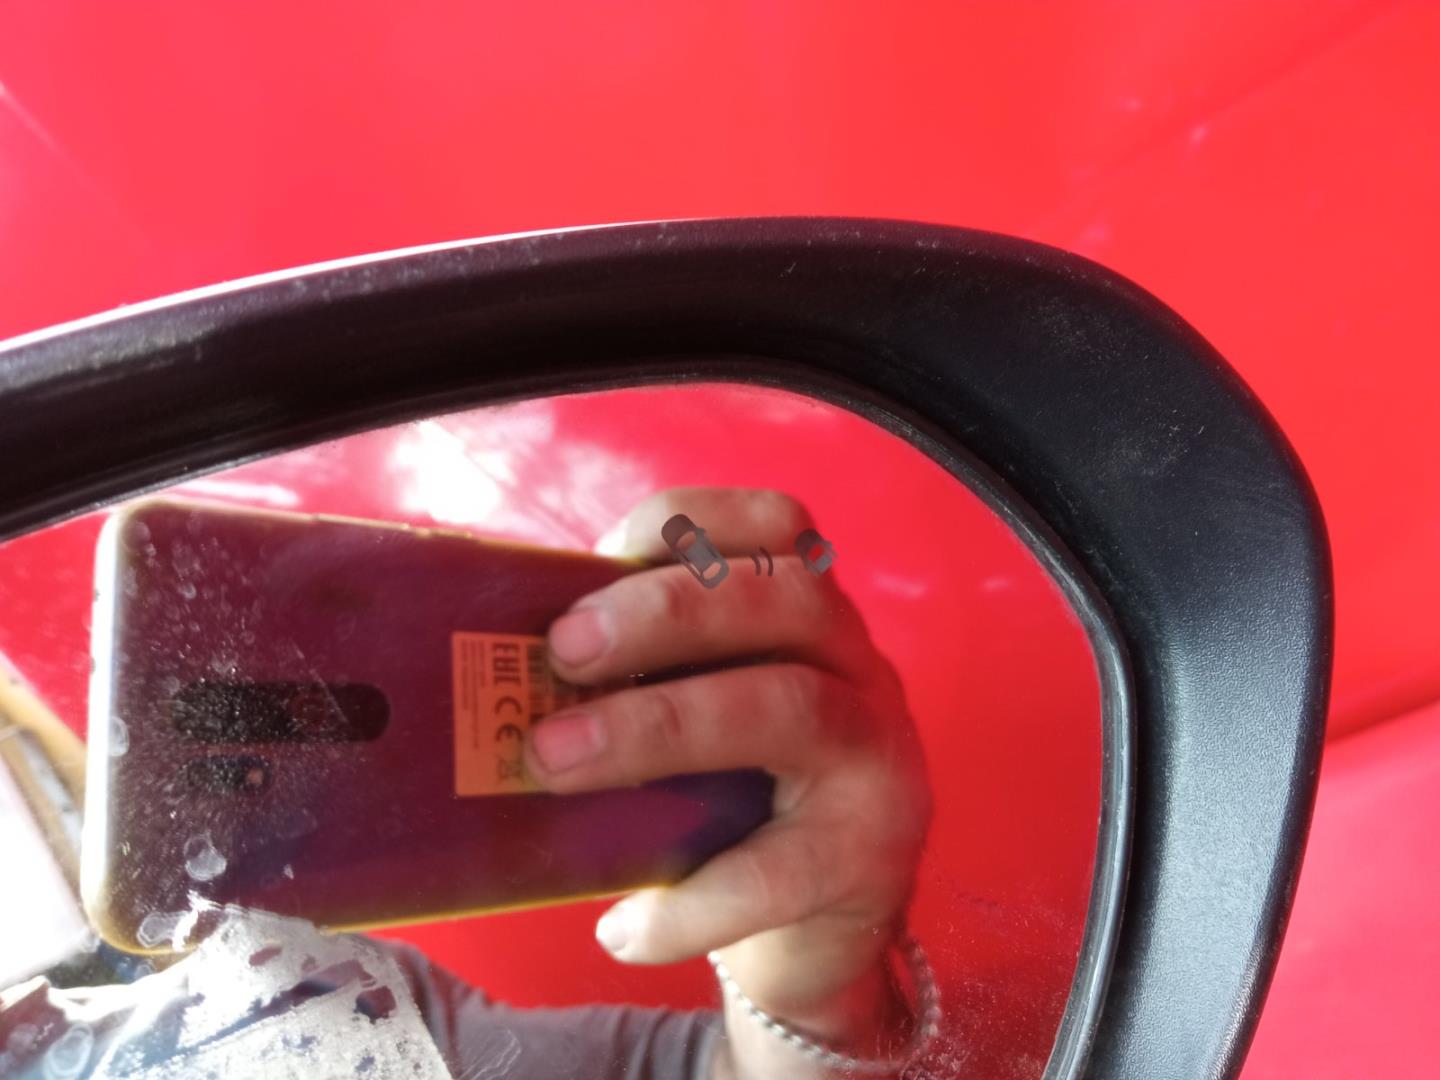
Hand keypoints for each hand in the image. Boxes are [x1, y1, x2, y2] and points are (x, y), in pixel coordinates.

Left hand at [524, 487, 932, 1075]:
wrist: (824, 938)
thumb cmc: (736, 806)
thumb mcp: (701, 719)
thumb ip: (641, 679)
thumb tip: (500, 667)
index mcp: (810, 618)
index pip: (776, 526)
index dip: (689, 522)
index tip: (599, 554)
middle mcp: (859, 669)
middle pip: (786, 597)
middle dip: (666, 610)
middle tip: (562, 651)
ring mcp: (877, 759)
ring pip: (791, 707)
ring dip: (660, 727)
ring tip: (554, 762)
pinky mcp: (870, 856)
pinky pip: (779, 871)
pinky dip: (690, 901)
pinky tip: (624, 927)